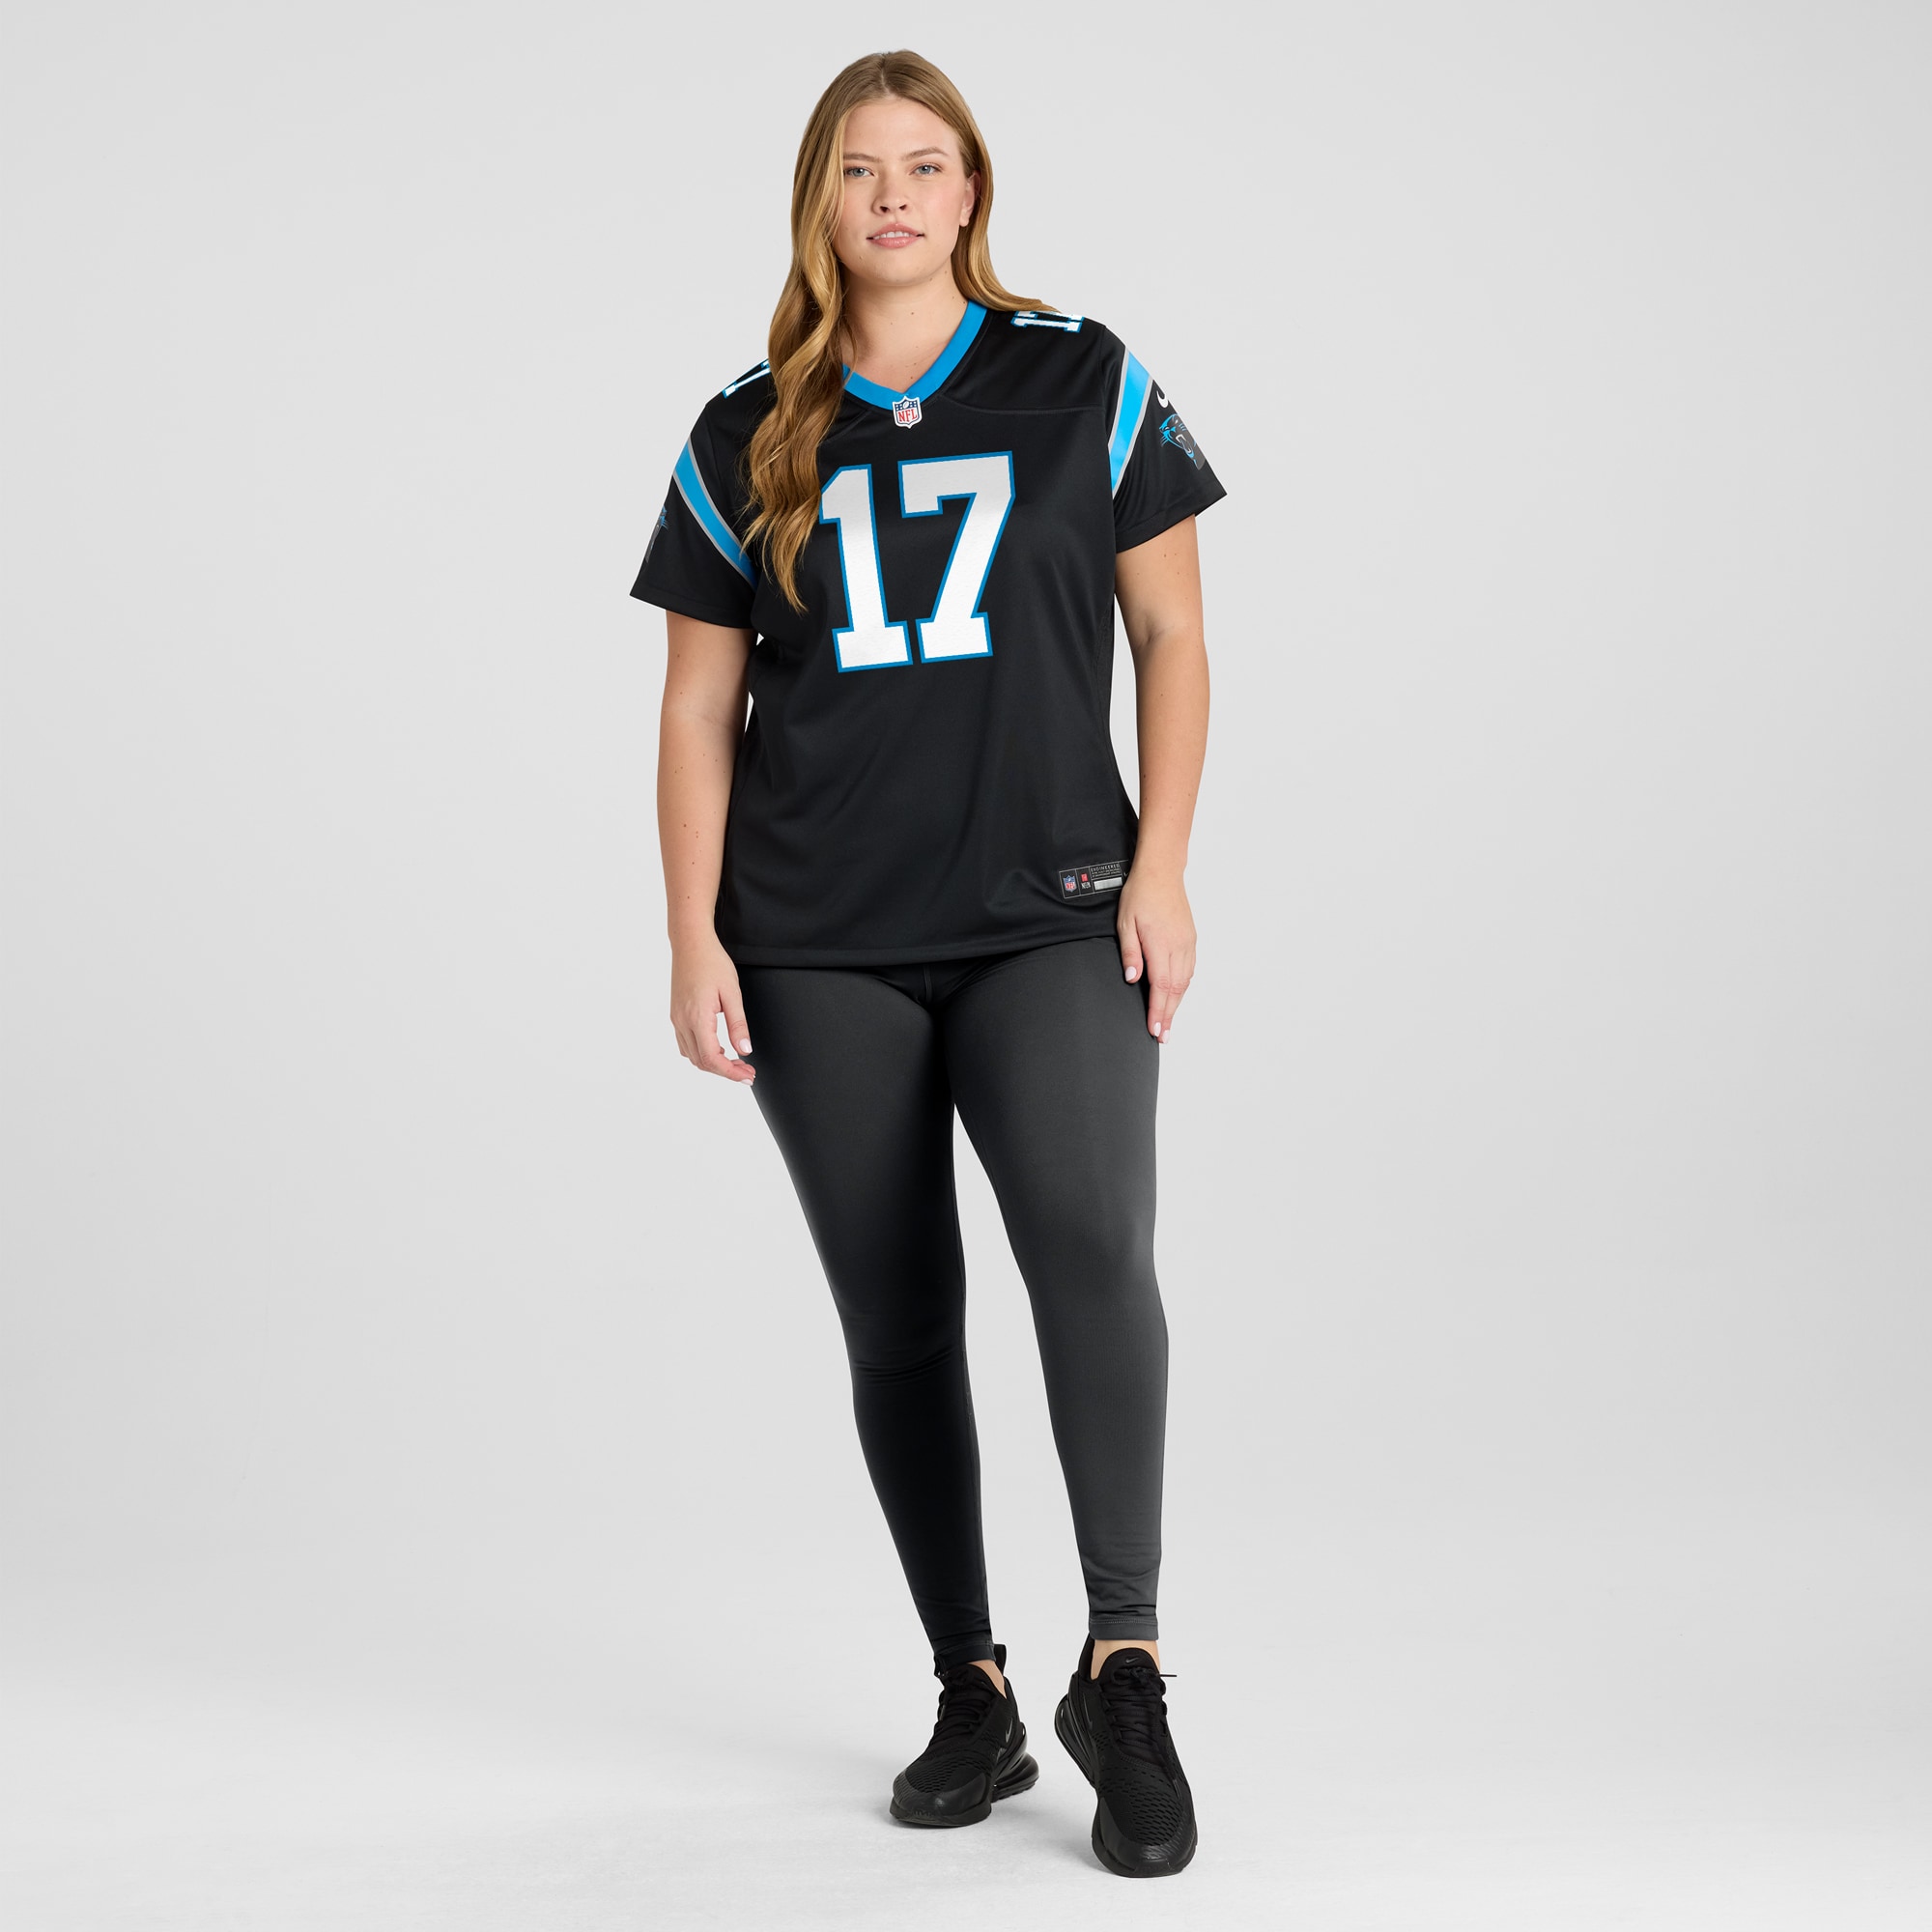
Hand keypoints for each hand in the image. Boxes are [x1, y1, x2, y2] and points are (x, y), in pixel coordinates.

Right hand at [669, 932, 754, 1082]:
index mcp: (697, 1017)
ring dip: (713, 1064)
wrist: (690, 944)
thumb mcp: (732, 993)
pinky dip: (702, 1053)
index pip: (711, 1058)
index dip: (730, 1073)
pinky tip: (718, 1049)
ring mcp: (676, 1020)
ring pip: (692, 1056)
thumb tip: (744, 1050)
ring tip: (736, 1062)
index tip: (747, 1076)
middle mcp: (682, 1022)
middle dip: (725, 1071)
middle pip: (701, 1062)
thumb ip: (738, 1024)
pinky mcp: (676, 1016)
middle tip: (748, 1071)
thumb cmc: (712, 963)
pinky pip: (686, 1044)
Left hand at [1116, 868, 1194, 1042]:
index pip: (1160, 986)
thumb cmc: (1140, 894)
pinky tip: (1176, 997)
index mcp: (1161, 944)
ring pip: (1184, 982)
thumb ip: (1130, 952)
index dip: (1157, 1011)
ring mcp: (1187, 943)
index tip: (1155, 1029)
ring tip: (1168, 1023)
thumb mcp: (1125, 922)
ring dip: (1176, 1004)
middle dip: (1168, 1015)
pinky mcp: (1190, 939)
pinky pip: (1189, 970)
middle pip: (1175, 989)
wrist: (1162, 873)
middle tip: (1162, 1036)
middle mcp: (1179, 946)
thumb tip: (1132, 978)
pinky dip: (1183, 988)